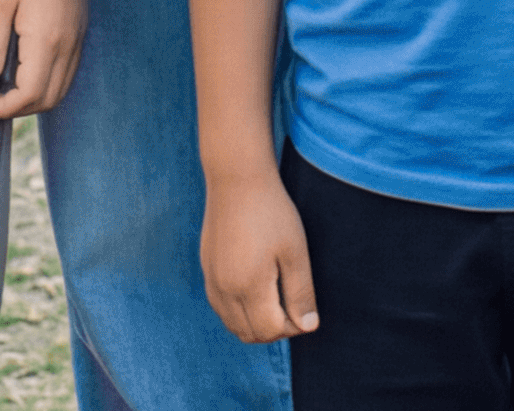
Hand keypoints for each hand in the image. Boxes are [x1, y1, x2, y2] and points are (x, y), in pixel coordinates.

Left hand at [0, 0, 87, 120]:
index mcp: (47, 39)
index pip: (30, 93)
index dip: (5, 108)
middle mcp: (68, 44)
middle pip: (49, 98)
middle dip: (18, 109)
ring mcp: (78, 37)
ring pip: (62, 88)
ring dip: (34, 98)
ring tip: (3, 91)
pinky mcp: (79, 29)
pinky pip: (68, 71)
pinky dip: (47, 82)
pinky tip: (24, 73)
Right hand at [199, 167, 320, 343]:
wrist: (236, 179)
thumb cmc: (272, 212)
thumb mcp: (295, 252)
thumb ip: (301, 293)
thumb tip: (308, 327)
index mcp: (248, 286)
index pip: (269, 330)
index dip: (292, 327)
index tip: (304, 307)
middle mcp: (224, 289)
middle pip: (248, 334)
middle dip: (274, 329)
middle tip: (292, 306)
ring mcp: (211, 279)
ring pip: (232, 324)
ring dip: (255, 323)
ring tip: (276, 299)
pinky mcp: (206, 269)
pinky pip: (220, 307)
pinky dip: (238, 311)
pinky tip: (256, 290)